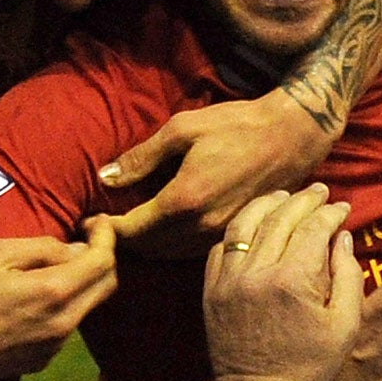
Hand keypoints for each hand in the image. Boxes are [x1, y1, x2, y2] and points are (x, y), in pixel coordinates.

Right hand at [0, 221, 116, 380]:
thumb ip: (45, 248)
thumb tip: (77, 249)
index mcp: (54, 292)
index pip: (103, 261)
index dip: (106, 236)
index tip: (97, 222)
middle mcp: (64, 322)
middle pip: (108, 285)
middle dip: (103, 257)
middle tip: (85, 239)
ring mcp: (57, 346)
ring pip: (88, 306)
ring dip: (83, 283)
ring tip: (57, 266)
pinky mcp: (46, 359)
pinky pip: (68, 325)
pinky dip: (65, 305)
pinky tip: (39, 297)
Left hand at [104, 90, 332, 254]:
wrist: (292, 137)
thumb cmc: (237, 126)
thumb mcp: (183, 130)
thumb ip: (142, 158)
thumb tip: (105, 177)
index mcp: (184, 199)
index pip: (132, 229)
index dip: (106, 228)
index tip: (90, 220)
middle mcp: (201, 226)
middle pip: (148, 248)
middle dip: (123, 239)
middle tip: (104, 225)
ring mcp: (220, 235)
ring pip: (169, 254)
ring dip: (146, 245)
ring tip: (130, 228)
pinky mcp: (234, 235)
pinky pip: (190, 251)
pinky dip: (169, 245)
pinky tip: (164, 228)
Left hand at [204, 185, 362, 380]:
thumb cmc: (309, 368)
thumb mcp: (345, 327)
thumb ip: (348, 276)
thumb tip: (342, 238)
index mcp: (294, 281)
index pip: (314, 228)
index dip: (331, 213)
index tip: (343, 207)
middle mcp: (257, 273)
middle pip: (280, 218)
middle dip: (303, 200)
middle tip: (319, 191)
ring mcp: (228, 281)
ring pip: (244, 224)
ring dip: (266, 204)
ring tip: (284, 196)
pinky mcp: (211, 292)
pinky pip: (221, 248)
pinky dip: (239, 231)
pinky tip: (254, 225)